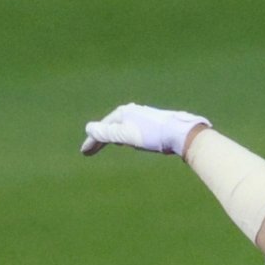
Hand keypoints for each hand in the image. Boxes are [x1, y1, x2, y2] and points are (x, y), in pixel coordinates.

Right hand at [81, 103, 210, 157]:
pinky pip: (133, 129)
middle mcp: (131, 111)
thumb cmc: (152, 135)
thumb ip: (108, 133)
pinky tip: (132, 140)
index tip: (84, 153)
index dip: (92, 141)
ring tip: (108, 144)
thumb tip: (88, 129)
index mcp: (122, 113)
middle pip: (111, 126)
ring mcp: (142, 115)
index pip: (102, 128)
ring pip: (122, 127)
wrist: (180, 133)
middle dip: (100, 138)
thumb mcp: (127, 135)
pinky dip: (126, 136)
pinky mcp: (153, 122)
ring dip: (112, 135)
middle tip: (90, 151)